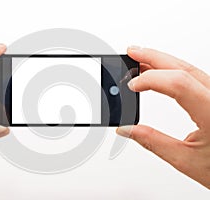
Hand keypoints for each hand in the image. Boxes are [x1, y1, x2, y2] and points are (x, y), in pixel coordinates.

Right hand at [116, 46, 209, 188]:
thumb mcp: (185, 160)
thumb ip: (152, 142)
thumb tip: (126, 129)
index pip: (179, 84)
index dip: (151, 80)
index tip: (132, 85)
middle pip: (184, 68)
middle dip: (154, 57)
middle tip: (132, 52)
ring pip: (190, 69)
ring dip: (163, 61)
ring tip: (141, 59)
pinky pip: (195, 76)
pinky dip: (174, 70)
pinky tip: (160, 71)